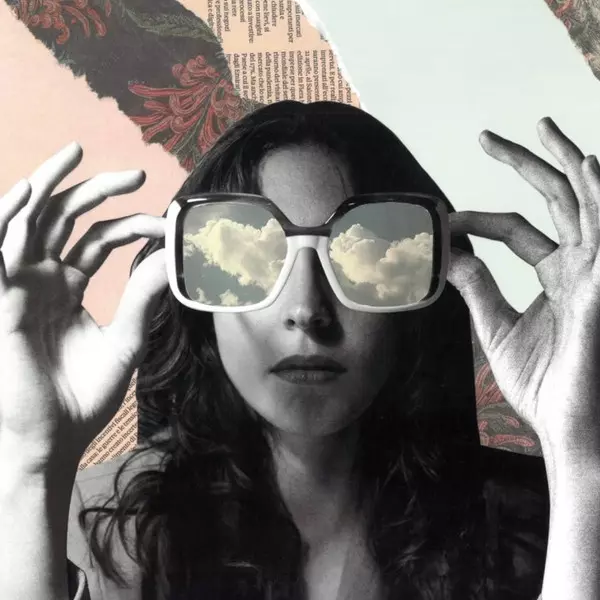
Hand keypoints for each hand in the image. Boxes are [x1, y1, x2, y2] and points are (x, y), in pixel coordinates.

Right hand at [0, 142, 167, 467]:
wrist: (53, 440)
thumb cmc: (84, 396)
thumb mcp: (124, 339)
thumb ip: (143, 297)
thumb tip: (172, 256)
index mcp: (68, 286)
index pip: (98, 238)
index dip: (131, 225)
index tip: (166, 225)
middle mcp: (41, 280)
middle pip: (62, 219)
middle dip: (94, 190)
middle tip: (136, 174)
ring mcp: (18, 288)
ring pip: (25, 222)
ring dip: (45, 186)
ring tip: (74, 154)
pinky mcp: (1, 305)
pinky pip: (0, 257)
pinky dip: (9, 223)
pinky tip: (29, 194)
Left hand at [448, 118, 599, 460]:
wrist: (570, 428)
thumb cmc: (543, 383)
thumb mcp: (499, 326)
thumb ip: (477, 286)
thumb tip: (447, 253)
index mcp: (558, 274)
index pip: (516, 228)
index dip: (477, 219)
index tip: (442, 220)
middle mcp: (581, 266)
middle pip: (555, 200)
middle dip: (526, 164)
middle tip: (489, 137)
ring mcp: (597, 274)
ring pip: (586, 204)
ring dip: (566, 164)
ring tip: (542, 129)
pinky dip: (598, 199)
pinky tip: (585, 166)